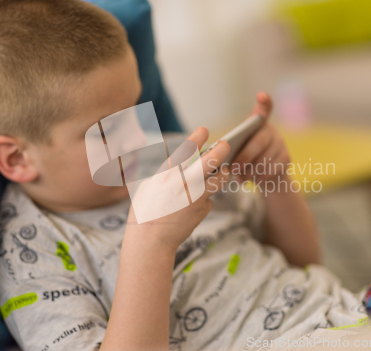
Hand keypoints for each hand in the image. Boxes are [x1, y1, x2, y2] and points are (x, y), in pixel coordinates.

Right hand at [125, 127, 230, 252]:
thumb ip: (167, 175)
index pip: (186, 149)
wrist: (150, 241)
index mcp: (168, 174)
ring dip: (223, 173)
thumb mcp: (150, 187)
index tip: (205, 129)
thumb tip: (181, 167)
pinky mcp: (203, 210)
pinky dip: (206, 199)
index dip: (197, 137)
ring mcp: (196, 197)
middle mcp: (184, 182)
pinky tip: (195, 205)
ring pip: (220, 179)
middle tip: (226, 144)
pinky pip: (210, 200)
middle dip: (222, 149)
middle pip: (211, 160)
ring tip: (222, 171)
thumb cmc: (144, 213)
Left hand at [232, 92, 289, 182]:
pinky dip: (260, 176)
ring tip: (240, 177)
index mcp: (257, 124)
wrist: (263, 173)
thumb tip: (221, 156)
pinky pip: (273, 168)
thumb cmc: (244, 158)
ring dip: (251, 170)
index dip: (265, 102)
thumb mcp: (236, 149)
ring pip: (266, 158)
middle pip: (260, 141)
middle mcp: (271, 130)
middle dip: (245, 156)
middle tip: (233, 168)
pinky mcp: (286, 158)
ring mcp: (281, 143)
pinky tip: (252, 179)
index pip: (264, 109)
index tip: (261, 95)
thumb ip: (232, 147)